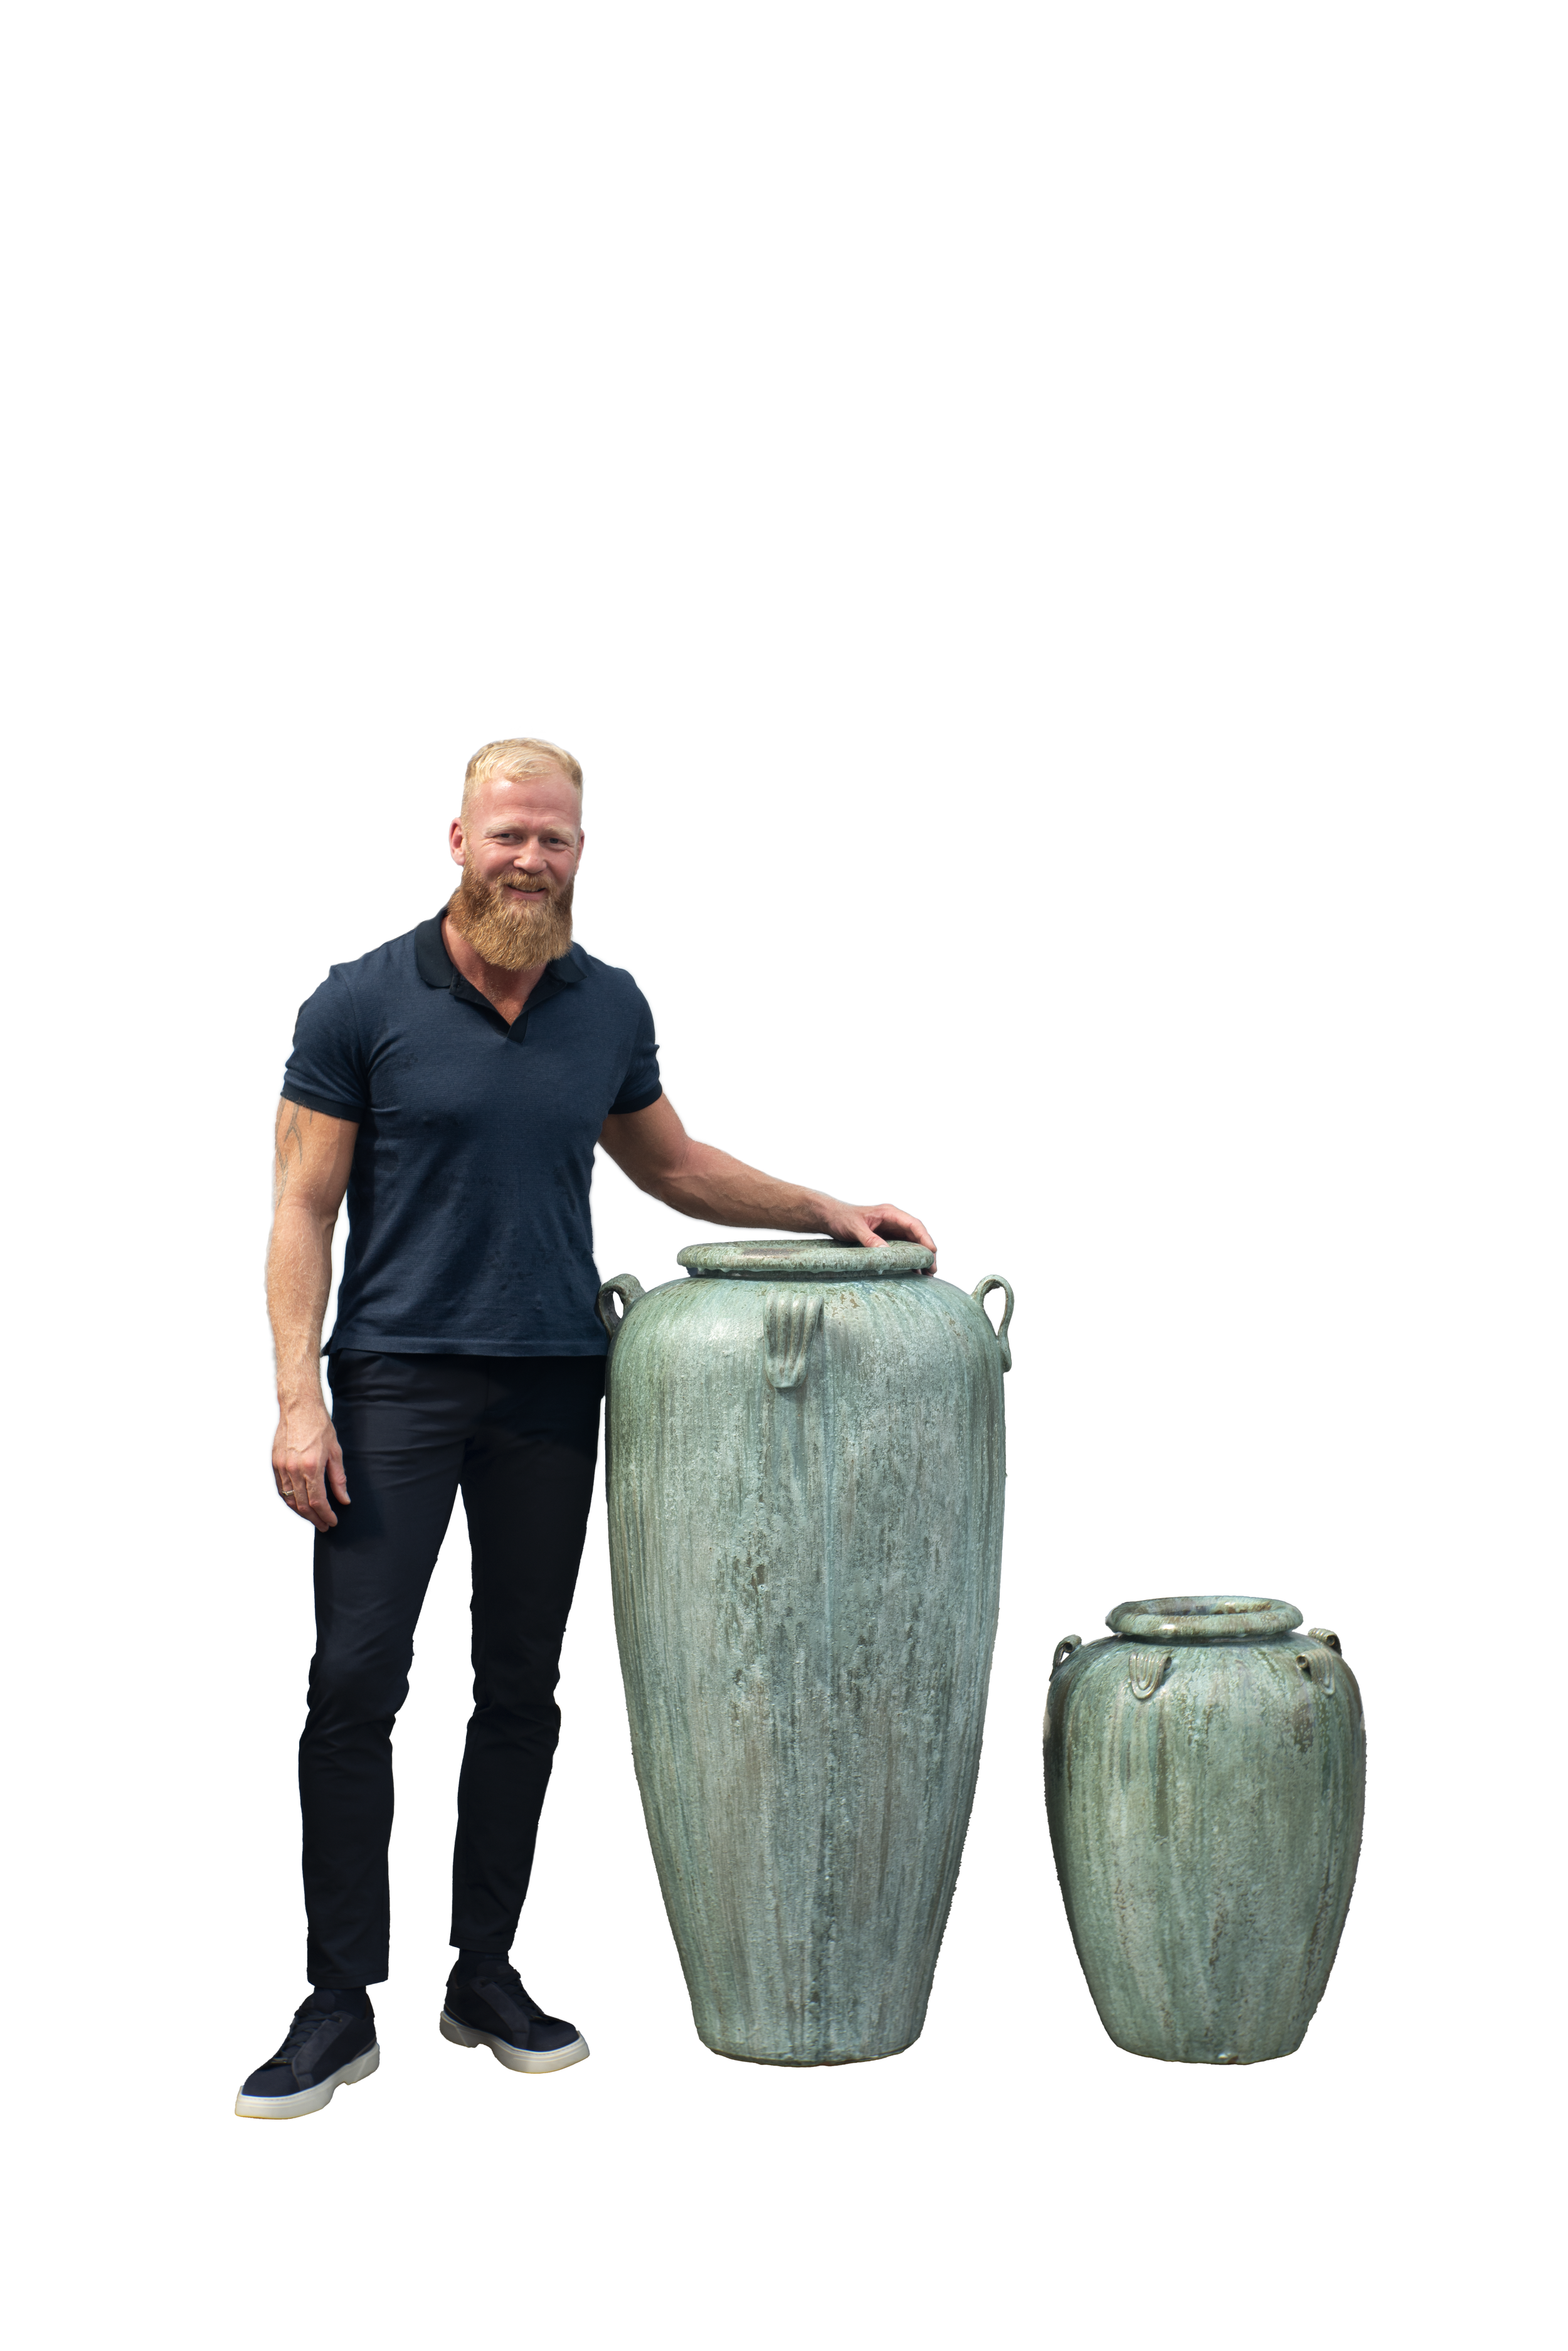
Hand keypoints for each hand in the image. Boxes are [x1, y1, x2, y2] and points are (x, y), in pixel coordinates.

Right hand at [272, 1400, 351, 1530]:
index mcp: (312, 1467)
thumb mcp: (335, 1452)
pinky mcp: (275, 1463)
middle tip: (324, 1525)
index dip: (326, 1515)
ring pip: (290, 1500)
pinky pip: (281, 1489)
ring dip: (302, 1513)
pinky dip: (290, 1500)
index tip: (332, 1521)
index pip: (318, 1501)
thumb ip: (339, 1478)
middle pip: (303, 1505)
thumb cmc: (318, 1426)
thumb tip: (344, 1498)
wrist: (299, 1408)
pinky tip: (299, 1503)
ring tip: (313, 1517)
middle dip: (315, 1519)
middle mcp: (294, 1469)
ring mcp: (282, 1467)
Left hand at [817, 1198, 936, 1265]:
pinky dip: (907, 1259)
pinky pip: (900, 1249)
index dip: (924, 1237)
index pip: (913, 1224)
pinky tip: (911, 1270)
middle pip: (915, 1236)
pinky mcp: (884, 1240)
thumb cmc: (841, 1217)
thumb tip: (883, 1251)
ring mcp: (889, 1231)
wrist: (831, 1218)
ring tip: (926, 1273)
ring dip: (918, 1257)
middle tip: (931, 1267)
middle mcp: (892, 1221)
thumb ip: (869, 1239)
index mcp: (888, 1213)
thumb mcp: (854, 1228)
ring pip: (910, 1243)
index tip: (931, 1250)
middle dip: (925, 1251)